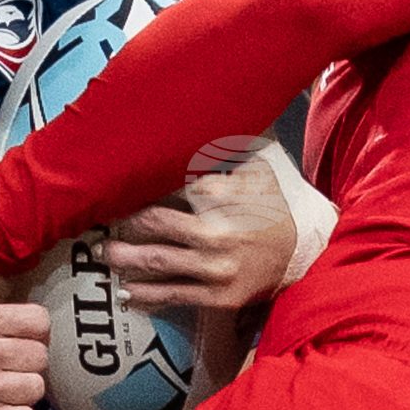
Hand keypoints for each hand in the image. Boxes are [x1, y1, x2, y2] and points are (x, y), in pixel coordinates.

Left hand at [100, 152, 297, 312]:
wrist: (305, 256)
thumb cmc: (274, 210)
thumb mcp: (258, 171)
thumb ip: (229, 149)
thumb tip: (207, 112)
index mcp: (224, 197)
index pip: (172, 187)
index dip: (143, 187)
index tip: (120, 185)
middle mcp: (218, 232)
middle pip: (157, 224)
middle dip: (126, 224)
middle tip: (105, 223)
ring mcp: (216, 267)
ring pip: (159, 262)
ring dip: (126, 259)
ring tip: (107, 254)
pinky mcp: (218, 296)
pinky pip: (174, 295)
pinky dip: (146, 295)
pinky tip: (126, 292)